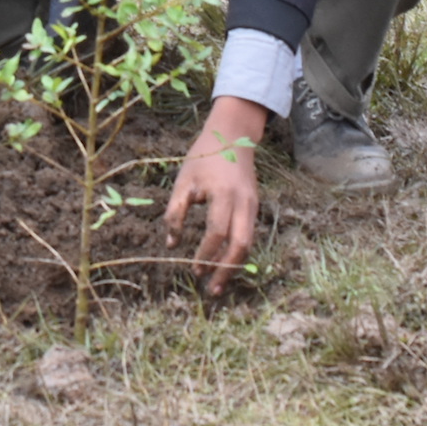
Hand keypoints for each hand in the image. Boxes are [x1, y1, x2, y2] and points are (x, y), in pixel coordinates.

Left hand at [162, 97, 264, 295]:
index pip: (217, 232)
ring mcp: (253, 205)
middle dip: (226, 269)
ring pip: (248, 243)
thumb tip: (171, 245)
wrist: (232, 136)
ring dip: (233, 265)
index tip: (193, 268)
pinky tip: (225, 264)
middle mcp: (244, 202)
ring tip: (217, 283)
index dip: (206, 253)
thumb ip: (175, 212)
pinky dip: (238, 253)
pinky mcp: (255, 207)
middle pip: (240, 244)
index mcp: (223, 194)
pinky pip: (249, 235)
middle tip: (211, 289)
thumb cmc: (203, 158)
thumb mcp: (183, 181)